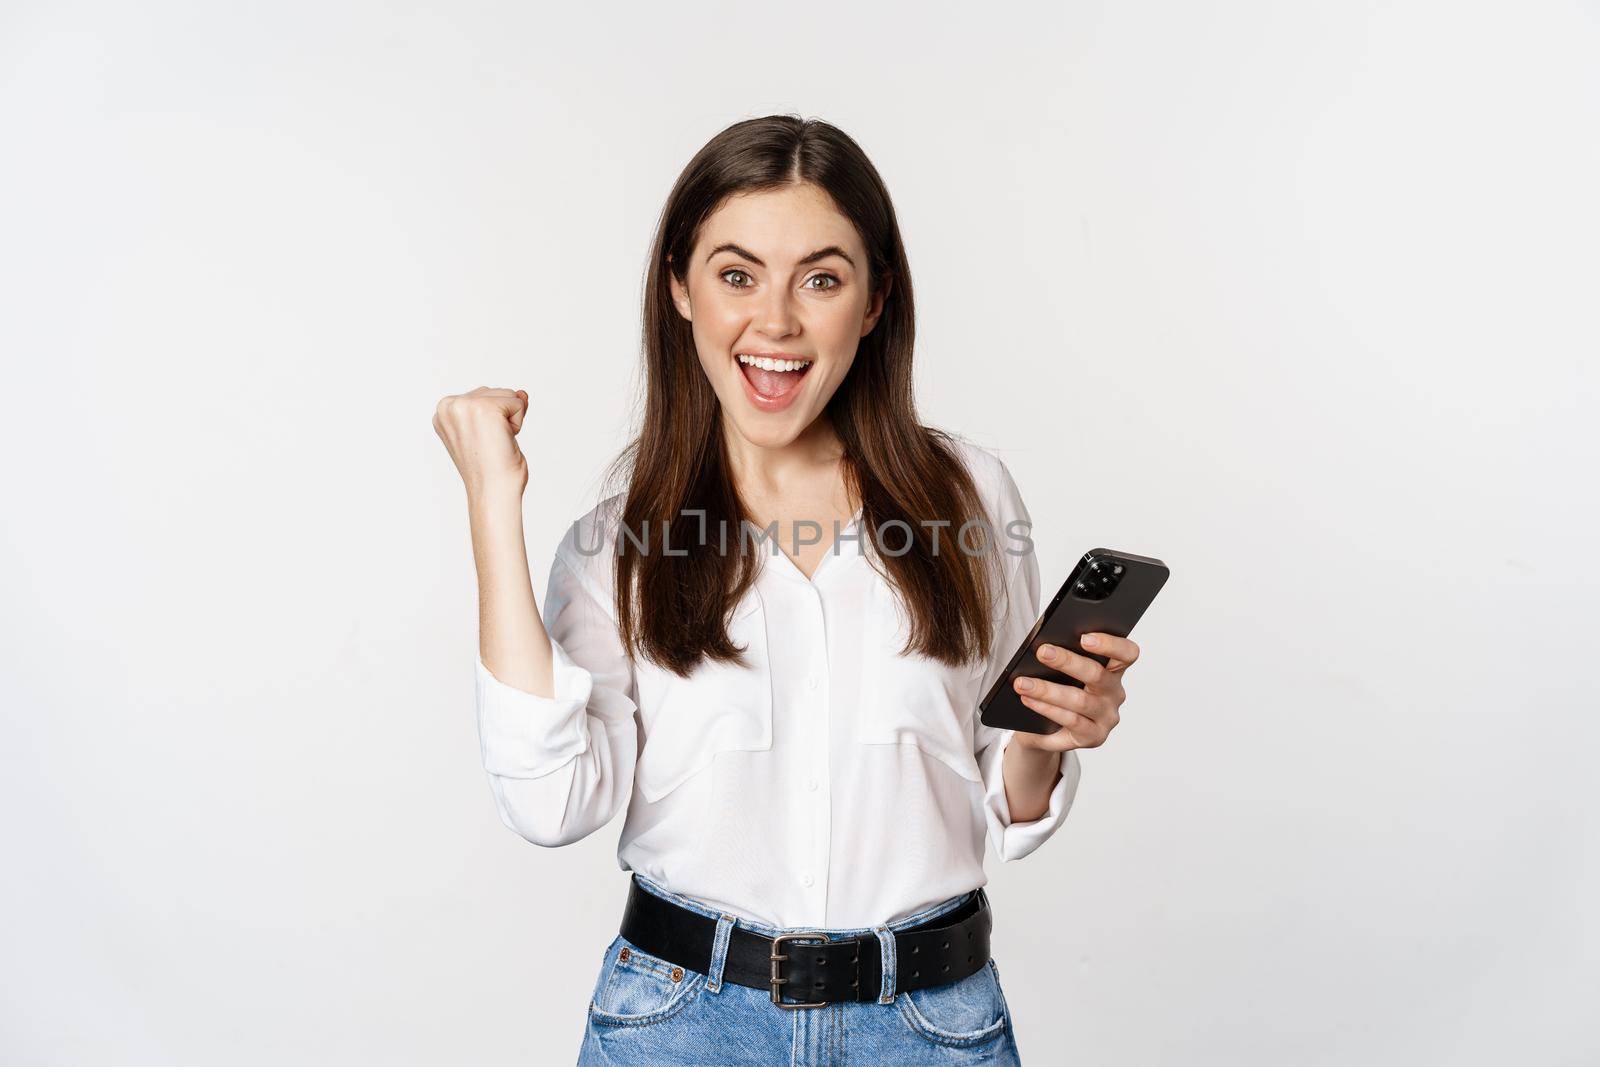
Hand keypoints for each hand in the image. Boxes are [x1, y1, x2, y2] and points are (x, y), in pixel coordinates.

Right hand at [433, 386, 530, 500]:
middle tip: (490, 445)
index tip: (481, 442)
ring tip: (496, 443)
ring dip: (510, 421)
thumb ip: (501, 406)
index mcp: (443, 411)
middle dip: (501, 418)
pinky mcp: (485, 408)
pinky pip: (518, 403)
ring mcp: (464, 405)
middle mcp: (448, 405)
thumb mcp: (491, 429)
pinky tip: (504, 441)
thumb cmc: (491, 469)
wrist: (493, 491)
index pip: (482, 397)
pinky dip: (518, 424)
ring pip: (508, 395)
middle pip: (494, 392)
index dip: (492, 421)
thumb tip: (523, 392)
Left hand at [1007, 633, 1139, 752]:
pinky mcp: (1094, 737)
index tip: (1084, 637)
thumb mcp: (1061, 671)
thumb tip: (1045, 646)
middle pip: (1097, 675)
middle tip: (1042, 652)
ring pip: (1079, 700)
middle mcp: (1115, 693)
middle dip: (1067, 661)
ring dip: (1047, 690)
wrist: (1044, 727)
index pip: (1127, 653)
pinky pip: (1070, 721)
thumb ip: (1063, 658)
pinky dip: (1046, 709)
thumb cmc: (1057, 687)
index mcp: (1113, 670)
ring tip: (1022, 683)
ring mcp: (1107, 717)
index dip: (1110, 644)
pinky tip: (1028, 699)